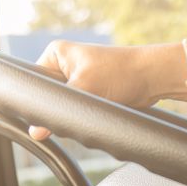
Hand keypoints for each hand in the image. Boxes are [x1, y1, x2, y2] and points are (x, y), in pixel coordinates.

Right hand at [28, 40, 186, 139]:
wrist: (153, 78)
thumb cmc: (122, 72)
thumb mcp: (85, 88)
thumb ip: (59, 108)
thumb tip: (36, 131)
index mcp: (56, 54)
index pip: (33, 82)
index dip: (37, 100)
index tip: (44, 114)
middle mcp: (64, 66)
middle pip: (48, 97)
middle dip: (58, 108)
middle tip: (72, 111)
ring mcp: (77, 81)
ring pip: (63, 107)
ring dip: (73, 113)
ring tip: (88, 109)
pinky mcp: (90, 95)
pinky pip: (77, 111)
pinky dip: (83, 116)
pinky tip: (92, 115)